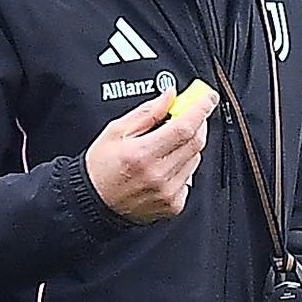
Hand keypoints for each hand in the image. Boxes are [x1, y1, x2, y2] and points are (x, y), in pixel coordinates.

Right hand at [84, 86, 217, 223]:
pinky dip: (184, 165)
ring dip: (189, 144)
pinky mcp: (173, 204)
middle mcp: (158, 175)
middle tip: (190, 113)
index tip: (208, 97)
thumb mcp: (116, 131)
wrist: (93, 203)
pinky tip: (166, 164)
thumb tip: (170, 96)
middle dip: (198, 122)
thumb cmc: (101, 167)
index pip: (184, 127)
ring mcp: (168, 192)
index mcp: (142, 154)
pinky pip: (190, 177)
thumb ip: (147, 112)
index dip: (200, 109)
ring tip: (169, 142)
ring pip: (195, 159)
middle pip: (195, 142)